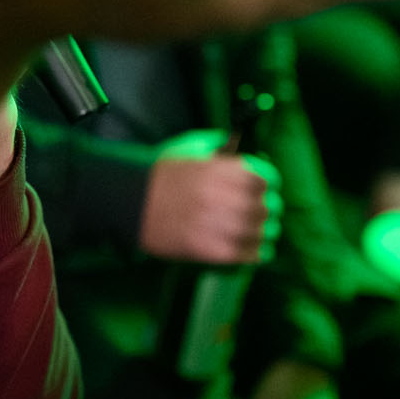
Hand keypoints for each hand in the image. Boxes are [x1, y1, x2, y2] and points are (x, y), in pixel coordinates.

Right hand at [139, 130, 281, 262]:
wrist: (129, 204)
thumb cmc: (157, 174)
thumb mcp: (187, 147)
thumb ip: (216, 144)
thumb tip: (237, 144)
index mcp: (219, 170)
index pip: (265, 178)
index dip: (270, 184)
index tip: (267, 189)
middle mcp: (221, 196)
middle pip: (267, 206)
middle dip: (269, 210)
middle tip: (266, 213)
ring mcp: (216, 224)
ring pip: (260, 232)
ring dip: (265, 233)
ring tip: (262, 234)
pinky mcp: (209, 250)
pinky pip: (247, 254)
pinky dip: (255, 252)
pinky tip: (254, 250)